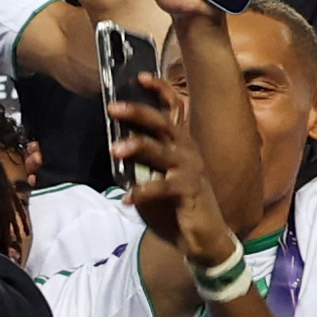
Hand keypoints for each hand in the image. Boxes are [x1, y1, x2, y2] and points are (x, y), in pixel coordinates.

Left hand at [107, 62, 236, 264]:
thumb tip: (115, 143)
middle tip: (114, 107)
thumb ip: (138, 161)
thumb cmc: (174, 205)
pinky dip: (143, 191)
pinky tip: (127, 198)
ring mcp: (190, 170)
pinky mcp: (190, 191)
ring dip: (138, 147)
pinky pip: (164, 186)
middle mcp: (187, 152)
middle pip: (164, 124)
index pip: (173, 111)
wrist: (202, 239)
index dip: (160, 92)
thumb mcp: (152, 178)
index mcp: (179, 145)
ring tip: (115, 149)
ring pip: (163, 151)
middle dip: (139, 112)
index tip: (140, 77)